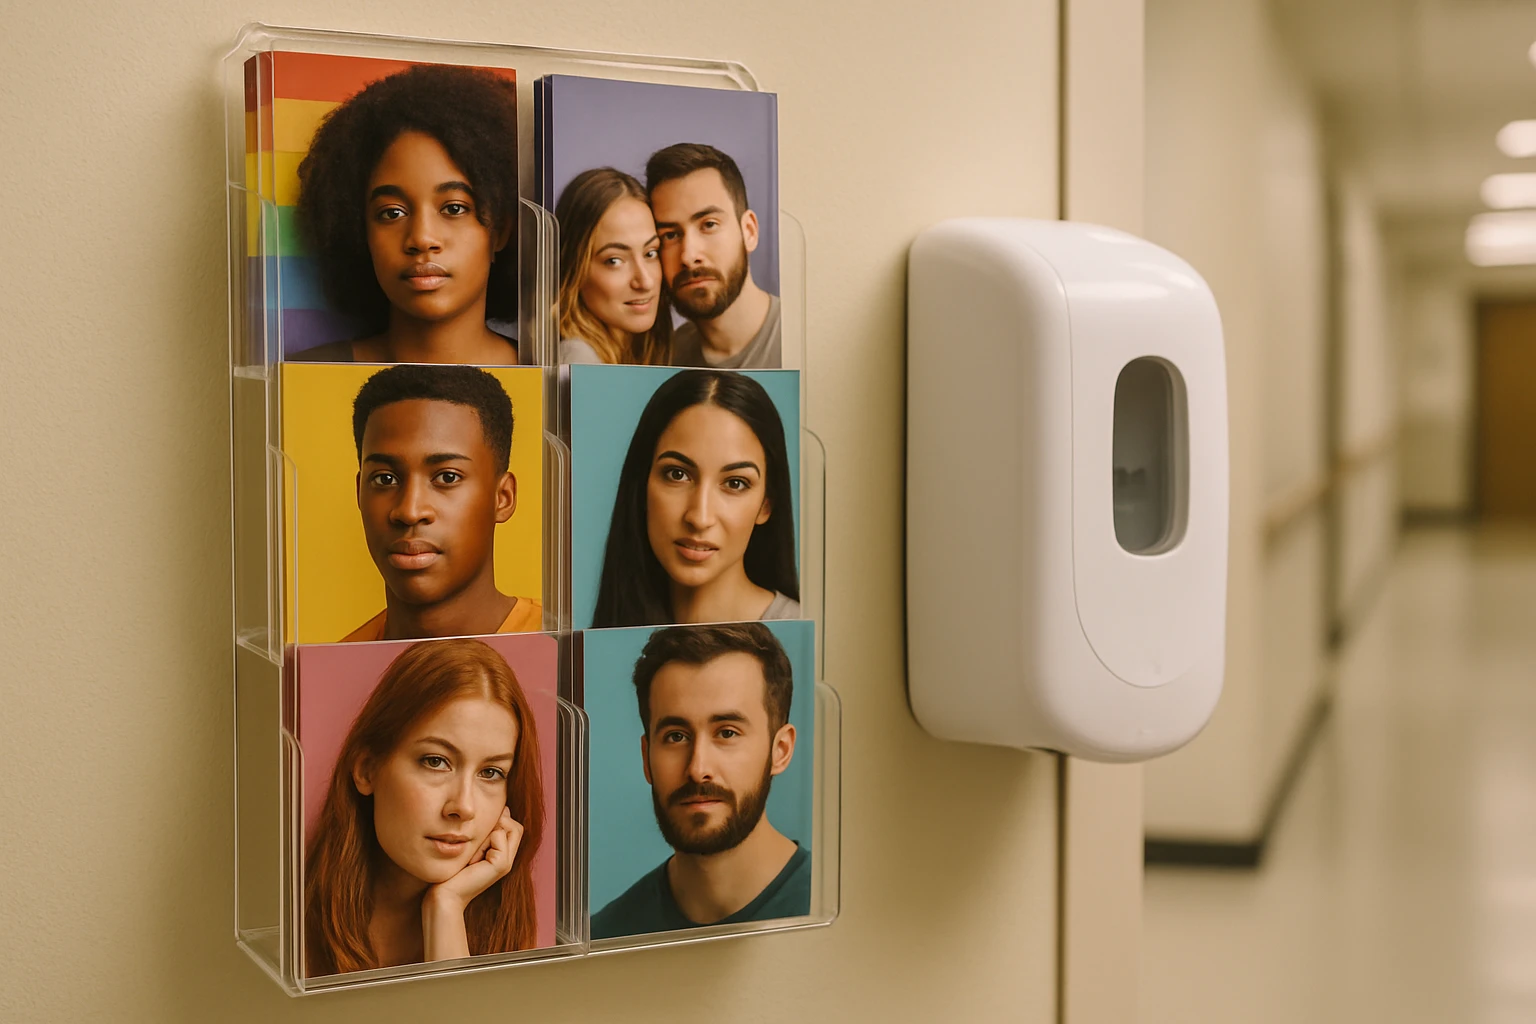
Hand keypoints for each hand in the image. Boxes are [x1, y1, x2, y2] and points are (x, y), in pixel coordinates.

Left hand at [421, 808, 524, 961]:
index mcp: (502, 855)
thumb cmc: (452, 871)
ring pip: (510, 827)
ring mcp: (506, 863)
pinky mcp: (501, 865)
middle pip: (515, 826)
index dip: (499, 821)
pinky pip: (499, 835)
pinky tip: (473, 858)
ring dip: (490, 831)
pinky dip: (484, 840)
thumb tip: (503, 809)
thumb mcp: (472, 846)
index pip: (513, 825)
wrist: (445, 895)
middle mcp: (508, 859)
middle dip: (497, 824)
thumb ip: (487, 832)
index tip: (477, 835)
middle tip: (476, 842)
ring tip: (474, 852)